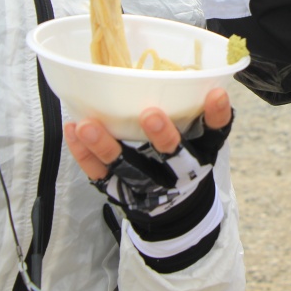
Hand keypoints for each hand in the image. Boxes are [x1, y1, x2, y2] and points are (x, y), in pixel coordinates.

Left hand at [65, 89, 233, 273]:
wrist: (174, 213)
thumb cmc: (186, 162)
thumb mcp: (202, 143)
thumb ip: (202, 116)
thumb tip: (198, 77)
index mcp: (202, 155)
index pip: (215, 134)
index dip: (217, 115)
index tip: (216, 94)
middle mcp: (179, 173)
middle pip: (172, 156)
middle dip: (162, 136)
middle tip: (150, 114)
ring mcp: (147, 186)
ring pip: (127, 167)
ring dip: (106, 146)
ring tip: (87, 125)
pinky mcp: (120, 192)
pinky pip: (99, 174)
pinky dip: (83, 154)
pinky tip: (73, 130)